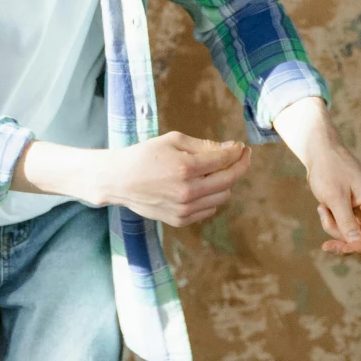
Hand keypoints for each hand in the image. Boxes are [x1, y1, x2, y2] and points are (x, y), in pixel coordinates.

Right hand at [101, 132, 249, 225]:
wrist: (118, 181)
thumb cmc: (144, 155)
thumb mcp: (172, 141)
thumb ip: (203, 145)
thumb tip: (230, 148)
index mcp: (185, 168)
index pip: (224, 160)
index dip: (237, 152)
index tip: (241, 147)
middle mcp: (187, 192)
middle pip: (229, 180)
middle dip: (239, 165)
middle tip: (241, 156)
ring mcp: (184, 209)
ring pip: (223, 196)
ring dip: (225, 182)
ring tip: (216, 170)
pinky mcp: (180, 220)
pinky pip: (209, 209)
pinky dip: (212, 196)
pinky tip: (203, 185)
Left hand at [273, 96, 360, 255]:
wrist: (323, 152)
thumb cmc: (329, 170)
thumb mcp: (335, 198)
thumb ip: (346, 222)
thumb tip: (357, 243)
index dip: (355, 246)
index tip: (331, 247)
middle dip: (339, 233)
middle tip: (322, 216)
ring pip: (353, 234)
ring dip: (333, 226)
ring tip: (322, 207)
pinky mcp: (359, 210)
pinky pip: (347, 226)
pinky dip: (333, 221)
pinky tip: (324, 206)